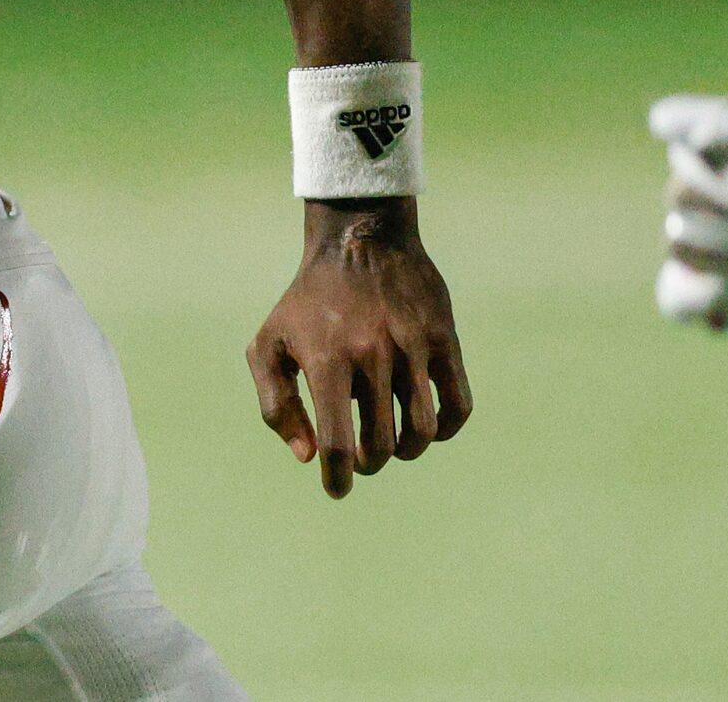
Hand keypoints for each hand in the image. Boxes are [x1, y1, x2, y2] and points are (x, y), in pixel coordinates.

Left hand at [247, 198, 471, 497]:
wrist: (358, 239)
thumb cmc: (308, 300)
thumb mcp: (269, 344)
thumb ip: (276, 405)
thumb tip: (308, 456)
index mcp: (327, 359)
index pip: (336, 443)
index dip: (337, 478)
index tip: (337, 488)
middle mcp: (372, 355)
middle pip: (380, 444)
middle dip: (368, 464)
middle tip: (360, 458)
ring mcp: (413, 347)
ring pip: (422, 432)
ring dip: (405, 452)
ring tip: (391, 444)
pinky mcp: (444, 339)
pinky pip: (458, 405)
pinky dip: (446, 430)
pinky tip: (427, 427)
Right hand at [649, 94, 727, 351]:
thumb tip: (660, 120)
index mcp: (719, 144)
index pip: (677, 134)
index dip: (724, 167)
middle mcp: (700, 189)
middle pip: (679, 193)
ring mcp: (695, 242)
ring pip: (680, 243)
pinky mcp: (698, 294)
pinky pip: (676, 297)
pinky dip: (720, 295)